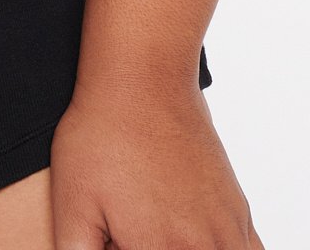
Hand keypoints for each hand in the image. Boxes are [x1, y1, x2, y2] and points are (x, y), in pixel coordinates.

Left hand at [49, 76, 264, 248]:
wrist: (142, 77)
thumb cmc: (102, 133)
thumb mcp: (71, 200)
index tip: (120, 242)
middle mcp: (200, 247)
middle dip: (158, 248)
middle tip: (135, 231)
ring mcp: (226, 230)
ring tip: (163, 233)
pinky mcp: (238, 210)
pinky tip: (205, 243)